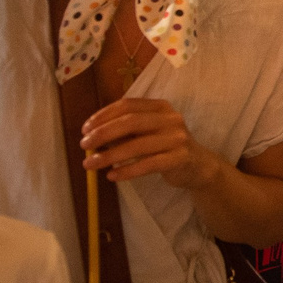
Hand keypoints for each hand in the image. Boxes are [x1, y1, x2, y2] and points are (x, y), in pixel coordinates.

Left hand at [81, 98, 211, 188]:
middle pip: (131, 122)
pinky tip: (112, 176)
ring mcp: (177, 138)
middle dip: (103, 134)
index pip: (128, 105)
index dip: (104, 115)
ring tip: (91, 165)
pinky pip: (148, 165)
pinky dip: (127, 171)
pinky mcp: (179, 158)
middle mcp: (170, 118)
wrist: (198, 165)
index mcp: (160, 107)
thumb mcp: (149, 131)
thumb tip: (92, 136)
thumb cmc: (166, 146)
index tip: (85, 129)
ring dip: (110, 156)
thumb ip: (127, 130)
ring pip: (137, 145)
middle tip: (84, 146)